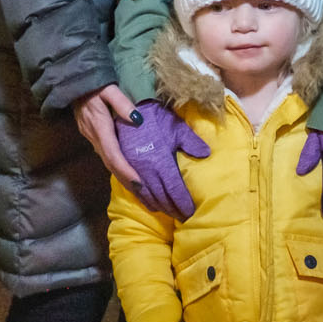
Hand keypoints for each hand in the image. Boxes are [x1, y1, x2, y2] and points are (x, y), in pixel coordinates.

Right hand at [74, 85, 144, 186]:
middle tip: (143, 192)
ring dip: (120, 173)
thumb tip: (138, 120)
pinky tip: (124, 166)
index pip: (114, 156)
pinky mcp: (90, 134)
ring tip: (136, 184)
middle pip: (110, 163)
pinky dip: (115, 163)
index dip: (126, 171)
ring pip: (106, 160)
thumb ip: (122, 104)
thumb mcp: (109, 89)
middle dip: (126, 179)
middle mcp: (94, 136)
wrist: (72, 81)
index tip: (140, 183)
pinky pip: (104, 153)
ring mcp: (90, 136)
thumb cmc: (94, 84)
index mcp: (99, 128)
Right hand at [114, 100, 209, 219]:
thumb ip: (189, 140)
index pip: (173, 189)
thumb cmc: (151, 113)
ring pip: (144, 193)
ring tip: (167, 213)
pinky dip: (142, 197)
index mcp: (159, 160)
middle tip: (181, 218)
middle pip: (159, 195)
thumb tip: (205, 154)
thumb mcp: (174, 124)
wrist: (117, 104)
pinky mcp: (121, 164)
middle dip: (171, 208)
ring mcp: (130, 167)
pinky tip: (148, 201)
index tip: (190, 212)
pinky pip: (131, 187)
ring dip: (157, 205)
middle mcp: (144, 168)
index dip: (182, 202)